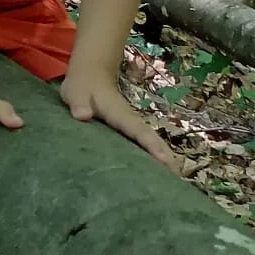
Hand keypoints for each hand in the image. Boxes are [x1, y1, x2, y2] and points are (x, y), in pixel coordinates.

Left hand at [61, 64, 176, 169]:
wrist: (91, 73)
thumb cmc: (82, 85)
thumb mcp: (75, 92)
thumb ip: (79, 103)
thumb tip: (82, 116)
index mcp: (119, 114)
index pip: (138, 131)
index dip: (151, 145)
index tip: (165, 161)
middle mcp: (130, 120)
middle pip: (152, 139)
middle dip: (166, 157)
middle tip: (178, 178)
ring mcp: (131, 125)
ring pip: (150, 142)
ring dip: (164, 158)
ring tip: (174, 181)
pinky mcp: (127, 130)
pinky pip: (143, 144)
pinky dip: (153, 156)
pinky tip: (157, 173)